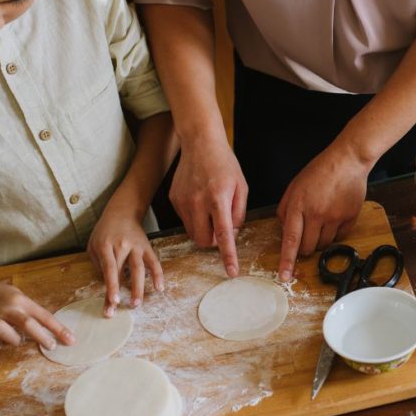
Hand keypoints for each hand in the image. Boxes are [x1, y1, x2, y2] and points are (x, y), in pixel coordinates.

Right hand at [0, 276, 74, 352]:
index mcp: (19, 300)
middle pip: (29, 327)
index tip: (71, 340)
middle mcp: (6, 310)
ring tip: (10, 334)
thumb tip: (48, 326)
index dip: (59, 329)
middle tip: (51, 346)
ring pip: (12, 340)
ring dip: (15, 341)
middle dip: (43, 339)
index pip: (44, 316)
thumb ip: (29, 309)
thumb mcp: (15, 294)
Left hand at [88, 207, 163, 314]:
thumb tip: (108, 283)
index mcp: (105, 245)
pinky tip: (159, 288)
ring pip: (139, 269)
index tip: (112, 301)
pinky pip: (154, 262)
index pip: (109, 269)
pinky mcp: (147, 247)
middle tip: (119, 310)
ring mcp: (136, 246)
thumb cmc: (104, 232)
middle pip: (122, 272)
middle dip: (121, 292)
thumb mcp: (93, 245)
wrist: (122, 213)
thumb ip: (98, 264)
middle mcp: (122, 245)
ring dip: (138, 288)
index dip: (111, 286)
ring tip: (136, 304)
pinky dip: (158, 275)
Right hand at [169, 136, 247, 277]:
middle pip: (203, 241)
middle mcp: (198, 202)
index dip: (228, 256)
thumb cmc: (225, 165)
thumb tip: (231, 236)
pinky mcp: (173, 200)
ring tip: (212, 212)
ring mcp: (182, 202)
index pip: (224, 235)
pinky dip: (195, 219)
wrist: (200, 143)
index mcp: (219, 199)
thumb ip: (238, 214)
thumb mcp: (242, 187)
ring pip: (192, 234)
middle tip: (222, 229)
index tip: (231, 272)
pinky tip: (200, 201)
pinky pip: (185, 221)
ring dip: (204, 231)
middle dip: (214, 243)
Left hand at [277, 143, 369, 281]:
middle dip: (305, 248)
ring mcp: (335, 216)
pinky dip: (335, 232)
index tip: (284, 276)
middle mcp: (316, 213)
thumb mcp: (294, 187)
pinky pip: (340, 237)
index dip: (287, 260)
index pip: (290, 239)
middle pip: (309, 248)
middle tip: (308, 233)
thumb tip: (284, 230)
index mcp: (298, 205)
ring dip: (321, 239)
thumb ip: (286, 209)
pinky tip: (335, 215)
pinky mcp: (350, 217)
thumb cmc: (319, 171)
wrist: (347, 161)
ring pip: (324, 245)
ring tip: (323, 219)